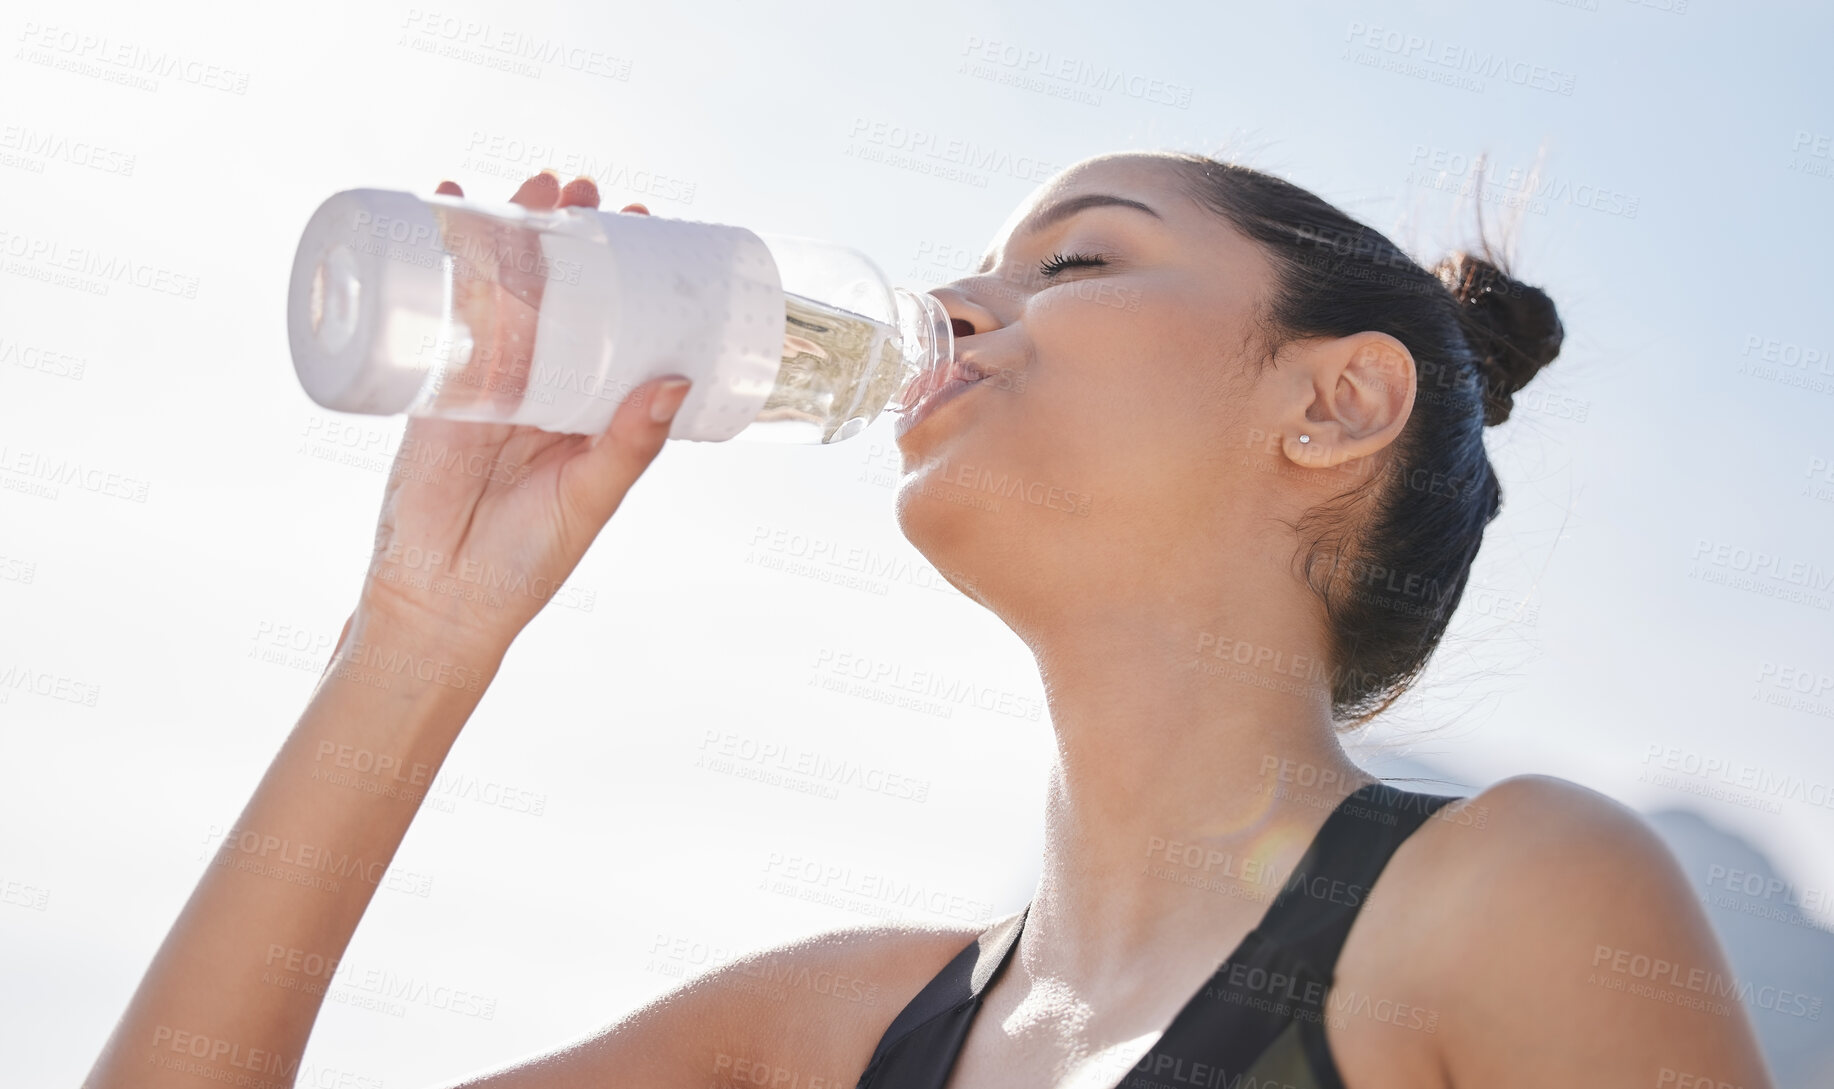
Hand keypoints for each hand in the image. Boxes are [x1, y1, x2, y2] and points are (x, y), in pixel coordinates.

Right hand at [346, 172, 683, 659]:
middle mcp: (543, 391)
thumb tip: (676, 381)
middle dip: (567, 239)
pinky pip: (442, 319)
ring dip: (512, 238)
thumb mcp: (590, 499)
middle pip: (558, 297)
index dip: (628, 278)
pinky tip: (447, 216)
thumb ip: (628, 447)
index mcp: (590, 414)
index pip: (617, 328)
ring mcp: (487, 386)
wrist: (440, 603)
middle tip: (583, 188)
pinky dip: (443, 269)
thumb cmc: (527, 564)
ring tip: (530, 185)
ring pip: (503, 297)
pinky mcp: (434, 390)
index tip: (644, 226)